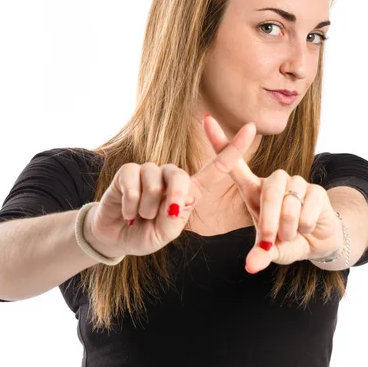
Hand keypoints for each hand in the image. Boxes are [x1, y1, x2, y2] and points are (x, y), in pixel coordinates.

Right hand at [86, 120, 257, 257]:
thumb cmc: (146, 234)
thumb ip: (174, 219)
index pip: (216, 167)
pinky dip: (130, 202)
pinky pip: (132, 179)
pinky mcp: (128, 171)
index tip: (251, 128)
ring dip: (146, 207)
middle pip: (180, 176)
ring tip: (140, 216)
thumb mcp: (165, 233)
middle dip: (170, 200)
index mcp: (191, 191)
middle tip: (159, 217)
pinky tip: (127, 212)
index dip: (234, 147)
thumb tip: (174, 201)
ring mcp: (150, 171)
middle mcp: (172, 176)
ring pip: (154, 181)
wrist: (116, 238)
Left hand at [202, 114, 342, 273]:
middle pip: (268, 191)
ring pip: (287, 203)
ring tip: (291, 234)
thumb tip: (252, 266)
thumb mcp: (271, 248)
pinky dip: (304, 227)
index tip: (206, 119)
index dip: (220, 142)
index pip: (235, 163)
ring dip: (288, 227)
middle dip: (269, 221)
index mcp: (255, 190)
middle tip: (272, 240)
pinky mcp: (316, 190)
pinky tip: (307, 228)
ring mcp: (296, 183)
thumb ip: (261, 254)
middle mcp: (274, 181)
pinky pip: (306, 210)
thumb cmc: (286, 239)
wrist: (319, 240)